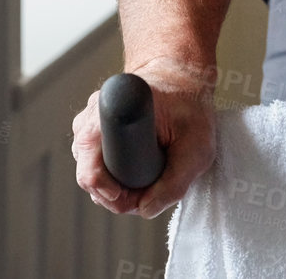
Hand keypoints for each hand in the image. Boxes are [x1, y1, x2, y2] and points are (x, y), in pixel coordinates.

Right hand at [72, 56, 216, 219]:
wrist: (181, 76)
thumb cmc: (190, 106)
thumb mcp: (196, 148)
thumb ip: (174, 184)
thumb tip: (144, 210)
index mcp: (110, 115)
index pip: (90, 169)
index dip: (108, 190)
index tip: (129, 194)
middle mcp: (91, 119)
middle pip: (88, 176)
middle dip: (116, 193)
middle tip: (148, 190)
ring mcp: (89, 124)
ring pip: (91, 173)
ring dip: (115, 185)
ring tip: (146, 177)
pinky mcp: (94, 131)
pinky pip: (96, 164)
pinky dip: (114, 174)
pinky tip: (136, 170)